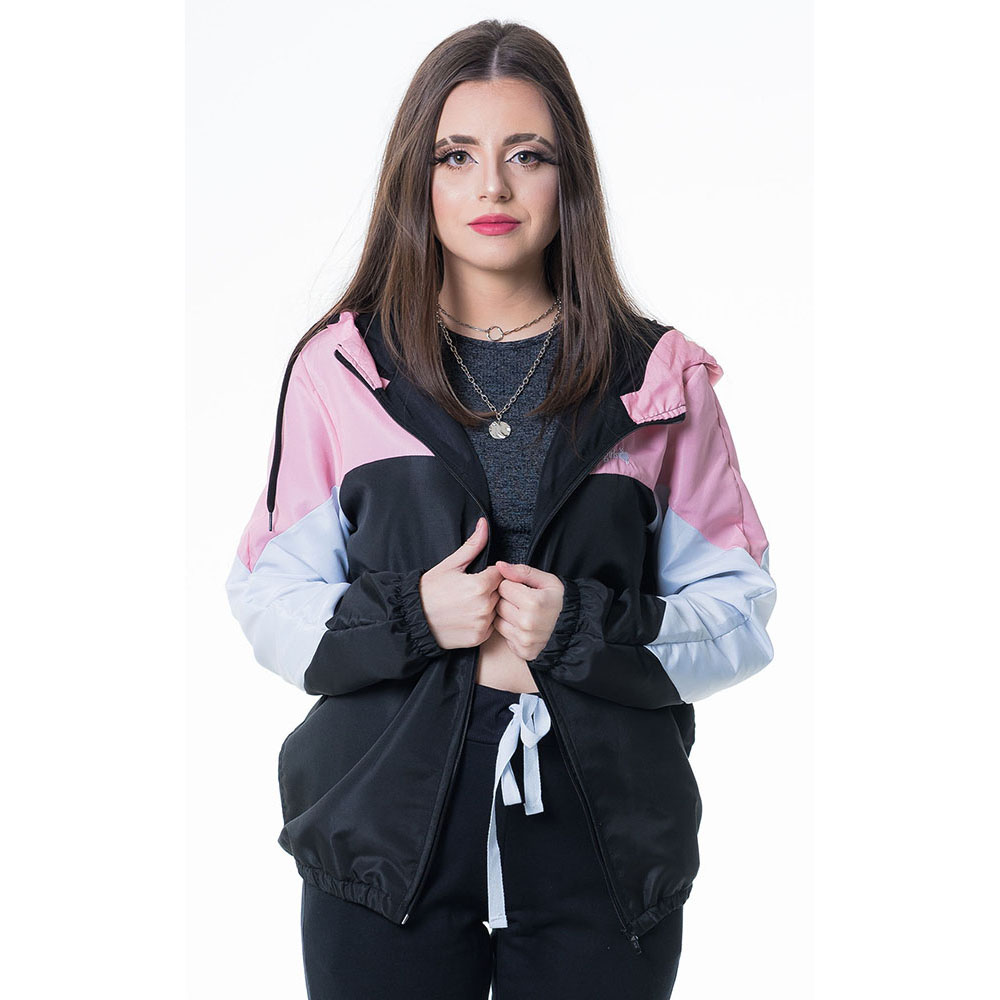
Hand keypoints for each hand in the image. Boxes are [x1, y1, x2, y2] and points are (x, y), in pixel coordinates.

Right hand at [419, 518, 502, 649]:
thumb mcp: (450, 564)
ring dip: (488, 606)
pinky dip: (483, 622)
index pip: (501, 574)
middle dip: (490, 589)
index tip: (478, 576)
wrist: (413, 618)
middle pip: (501, 592)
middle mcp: (484, 606)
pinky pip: (490, 626)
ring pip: (497, 609)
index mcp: (480, 585)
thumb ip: (473, 545)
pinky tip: (467, 616)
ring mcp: (482, 624)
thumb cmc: (430, 590)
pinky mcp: (478, 638)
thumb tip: (484, 524)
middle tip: (470, 591)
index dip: (490, 573)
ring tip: (468, 604)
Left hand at [492, 561, 564, 660]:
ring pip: (497, 620)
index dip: (511, 584)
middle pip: (498, 604)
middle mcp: (527, 623)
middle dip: (507, 600)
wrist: (571, 627)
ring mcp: (524, 639)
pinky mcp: (522, 650)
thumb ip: (522, 571)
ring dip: (506, 615)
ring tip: (521, 612)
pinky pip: (503, 635)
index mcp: (534, 602)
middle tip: (521, 600)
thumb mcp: (547, 581)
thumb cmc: (557, 601)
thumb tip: (500, 566)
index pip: (503, 586)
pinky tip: (522, 626)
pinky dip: (509, 629)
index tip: (521, 588)